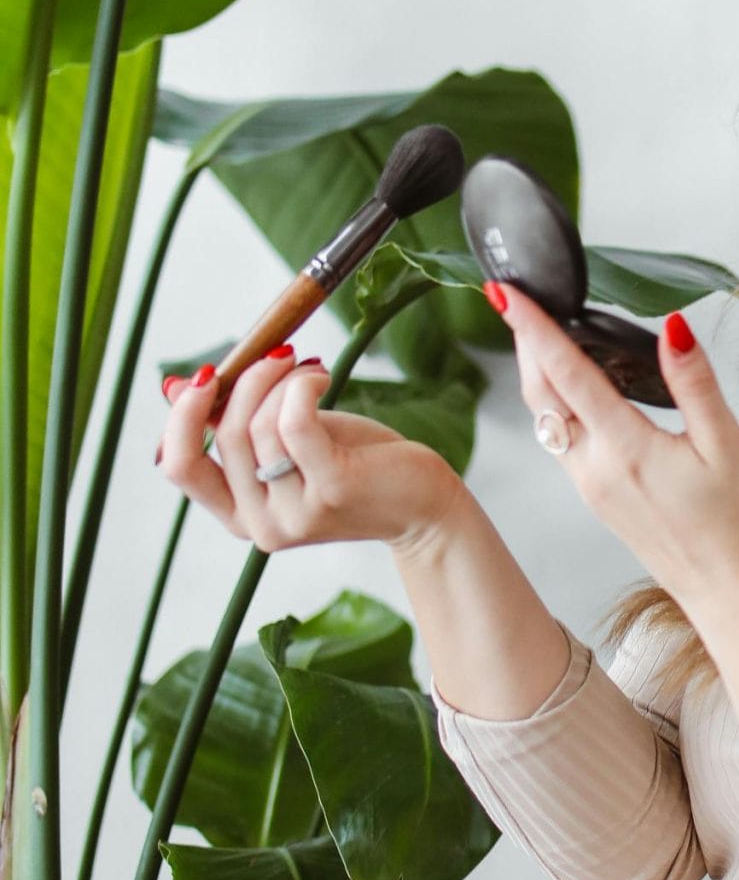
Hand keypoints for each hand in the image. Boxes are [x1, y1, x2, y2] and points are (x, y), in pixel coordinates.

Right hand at [158, 347, 462, 552]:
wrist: (421, 503)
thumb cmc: (353, 464)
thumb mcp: (286, 443)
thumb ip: (236, 423)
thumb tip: (176, 387)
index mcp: (239, 515)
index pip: (178, 467)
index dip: (181, 417)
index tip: (207, 376)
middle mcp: (261, 524)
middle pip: (223, 436)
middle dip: (247, 381)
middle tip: (280, 355)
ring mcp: (296, 513)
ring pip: (259, 427)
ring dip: (282, 381)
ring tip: (310, 371)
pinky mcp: (333, 489)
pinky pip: (294, 423)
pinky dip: (301, 386)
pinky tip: (321, 377)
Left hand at [492, 285, 738, 638]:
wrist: (730, 594)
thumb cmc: (738, 526)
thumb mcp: (726, 445)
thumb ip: (693, 383)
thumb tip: (673, 328)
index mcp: (625, 450)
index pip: (568, 373)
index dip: (535, 327)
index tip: (509, 293)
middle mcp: (595, 470)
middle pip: (541, 395)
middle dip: (524, 344)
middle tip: (514, 301)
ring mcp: (590, 487)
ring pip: (547, 420)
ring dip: (537, 375)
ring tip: (539, 335)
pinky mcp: (597, 499)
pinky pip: (563, 442)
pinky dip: (557, 405)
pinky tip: (574, 390)